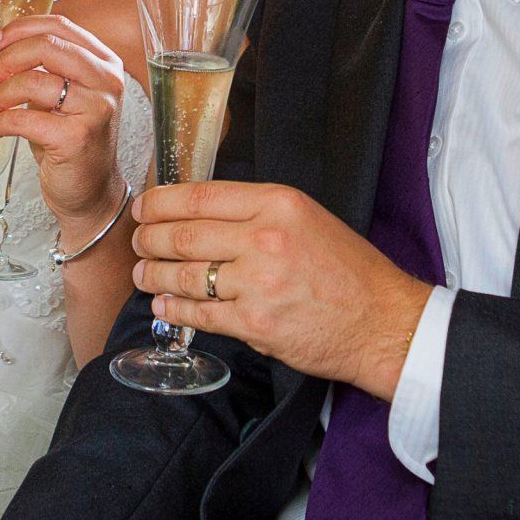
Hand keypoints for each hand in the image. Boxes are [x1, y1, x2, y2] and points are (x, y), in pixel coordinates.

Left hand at [0, 14, 128, 240]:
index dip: (20, 28)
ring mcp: (96, 109)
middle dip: (7, 59)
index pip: (58, 26)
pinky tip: (1, 128)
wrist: (91, 190)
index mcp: (104, 62)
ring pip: (33, 81)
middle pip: (47, 46)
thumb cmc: (71, 139)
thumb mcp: (49, 97)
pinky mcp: (77, 137)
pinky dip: (3, 121)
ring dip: (2, 95)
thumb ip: (20, 67)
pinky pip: (25, 118)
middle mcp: (107, 81)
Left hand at [131, 182, 431, 400]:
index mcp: (278, 204)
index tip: (144, 206)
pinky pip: (199, 313)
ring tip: (142, 272)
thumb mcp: (308, 219)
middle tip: (137, 241)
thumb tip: (202, 213)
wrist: (382, 322)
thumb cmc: (349, 271)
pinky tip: (164, 302)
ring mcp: (257, 283)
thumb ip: (258, 213)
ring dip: (152, 274)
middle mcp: (264, 238)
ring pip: (183, 275)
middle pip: (183, 234)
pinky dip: (174, 307)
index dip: (161, 202)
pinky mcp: (254, 323)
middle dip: (148, 238)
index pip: (200, 196)